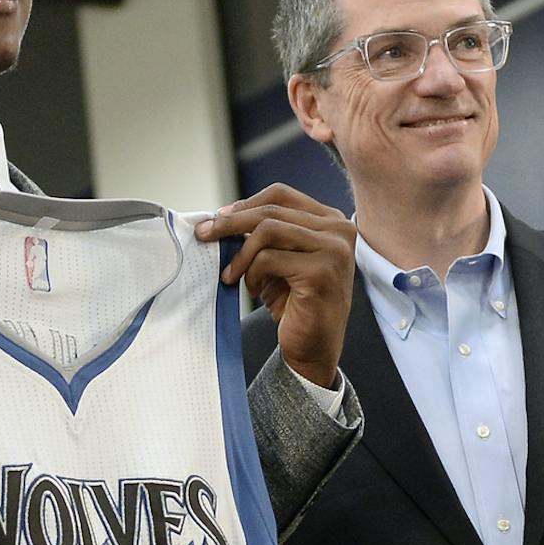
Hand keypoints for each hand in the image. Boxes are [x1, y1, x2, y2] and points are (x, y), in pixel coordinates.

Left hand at [195, 184, 355, 388]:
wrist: (313, 349)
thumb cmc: (294, 304)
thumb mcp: (278, 261)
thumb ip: (264, 235)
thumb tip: (221, 216)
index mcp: (331, 221)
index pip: (282, 194)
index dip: (246, 203)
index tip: (218, 216)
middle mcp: (339, 230)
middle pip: (272, 210)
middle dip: (230, 222)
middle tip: (204, 234)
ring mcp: (334, 249)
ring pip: (268, 230)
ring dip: (242, 254)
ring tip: (233, 276)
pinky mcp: (321, 271)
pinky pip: (269, 258)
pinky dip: (252, 274)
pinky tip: (253, 290)